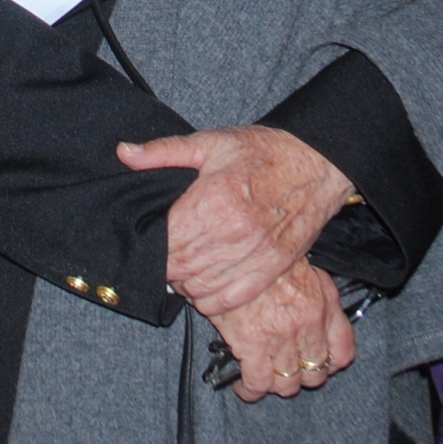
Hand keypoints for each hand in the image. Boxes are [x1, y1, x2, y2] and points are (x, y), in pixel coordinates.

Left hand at [118, 125, 355, 317]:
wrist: (318, 161)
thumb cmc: (264, 151)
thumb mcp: (211, 142)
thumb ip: (164, 152)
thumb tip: (124, 153)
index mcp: (213, 200)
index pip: (167, 242)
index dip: (154, 245)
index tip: (155, 239)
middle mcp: (233, 232)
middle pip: (180, 268)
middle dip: (167, 265)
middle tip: (168, 254)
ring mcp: (255, 254)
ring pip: (201, 288)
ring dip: (186, 284)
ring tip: (184, 270)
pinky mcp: (272, 268)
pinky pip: (231, 299)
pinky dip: (212, 301)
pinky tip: (205, 288)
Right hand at [208, 263, 356, 403]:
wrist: (237, 249)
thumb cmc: (267, 258)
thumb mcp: (308, 270)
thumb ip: (323, 299)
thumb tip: (322, 326)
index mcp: (323, 307)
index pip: (343, 353)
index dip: (331, 365)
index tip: (321, 364)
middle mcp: (308, 327)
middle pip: (315, 374)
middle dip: (302, 376)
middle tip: (288, 370)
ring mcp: (281, 340)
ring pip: (288, 384)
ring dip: (278, 385)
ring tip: (266, 378)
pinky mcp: (253, 347)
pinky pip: (258, 384)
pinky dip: (252, 391)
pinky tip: (245, 387)